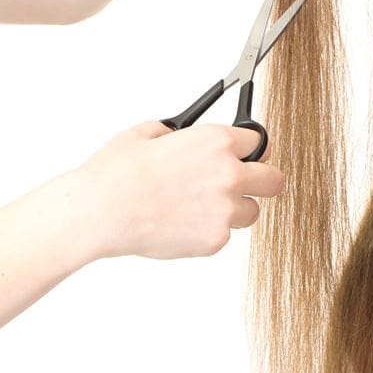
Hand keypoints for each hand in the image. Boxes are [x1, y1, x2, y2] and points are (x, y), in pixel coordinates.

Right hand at [67, 121, 283, 259]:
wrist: (98, 212)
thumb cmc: (115, 174)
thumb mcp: (147, 132)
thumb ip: (176, 132)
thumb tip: (181, 134)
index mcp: (217, 142)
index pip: (258, 142)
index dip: (250, 150)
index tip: (246, 156)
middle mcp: (229, 174)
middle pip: (274, 180)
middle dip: (262, 181)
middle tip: (245, 185)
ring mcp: (225, 209)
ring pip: (251, 212)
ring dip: (235, 210)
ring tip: (201, 209)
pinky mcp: (215, 239)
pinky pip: (224, 235)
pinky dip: (209, 231)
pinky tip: (181, 224)